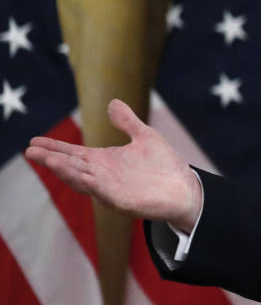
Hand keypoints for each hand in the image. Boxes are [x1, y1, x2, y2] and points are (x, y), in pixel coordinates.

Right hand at [25, 99, 202, 230]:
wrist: (186, 189)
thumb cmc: (165, 166)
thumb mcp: (145, 137)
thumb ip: (127, 122)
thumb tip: (112, 103)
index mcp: (105, 162)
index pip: (74, 154)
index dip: (55, 148)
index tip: (34, 141)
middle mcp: (103, 176)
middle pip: (71, 166)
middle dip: (51, 159)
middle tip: (30, 151)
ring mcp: (111, 189)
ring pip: (82, 180)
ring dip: (65, 170)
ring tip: (48, 159)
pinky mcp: (123, 201)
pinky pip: (103, 192)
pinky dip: (90, 184)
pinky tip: (80, 176)